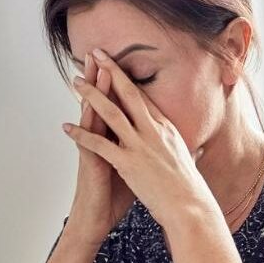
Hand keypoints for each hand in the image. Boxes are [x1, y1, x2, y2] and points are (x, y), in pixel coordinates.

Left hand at [62, 48, 214, 228]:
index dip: (129, 79)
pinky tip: (66, 127)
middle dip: (111, 71)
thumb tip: (197, 148)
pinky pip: (99, 145)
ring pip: (111, 113)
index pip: (144, 98)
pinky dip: (81, 134)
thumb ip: (188, 151)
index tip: (117, 64)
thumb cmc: (189, 189)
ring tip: (76, 81)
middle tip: (96, 53)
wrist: (190, 209)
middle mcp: (154, 132)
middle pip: (129, 94)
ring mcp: (141, 146)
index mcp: (166, 129)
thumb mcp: (189, 162)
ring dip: (91, 95)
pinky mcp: (128, 163)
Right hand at [63, 52, 135, 246]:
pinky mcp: (89, 164)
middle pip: (104, 102)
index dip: (120, 84)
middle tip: (99, 53)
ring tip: (91, 71)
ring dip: (93, 94)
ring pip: (92, 116)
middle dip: (103, 78)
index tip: (123, 63)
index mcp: (117, 139)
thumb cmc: (114, 197)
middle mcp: (103, 140)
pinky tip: (83, 112)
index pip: (119, 105)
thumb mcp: (134, 170)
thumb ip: (143, 154)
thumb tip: (163, 145)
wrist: (95, 220)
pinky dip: (84, 127)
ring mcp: (94, 150)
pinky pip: (86, 141)